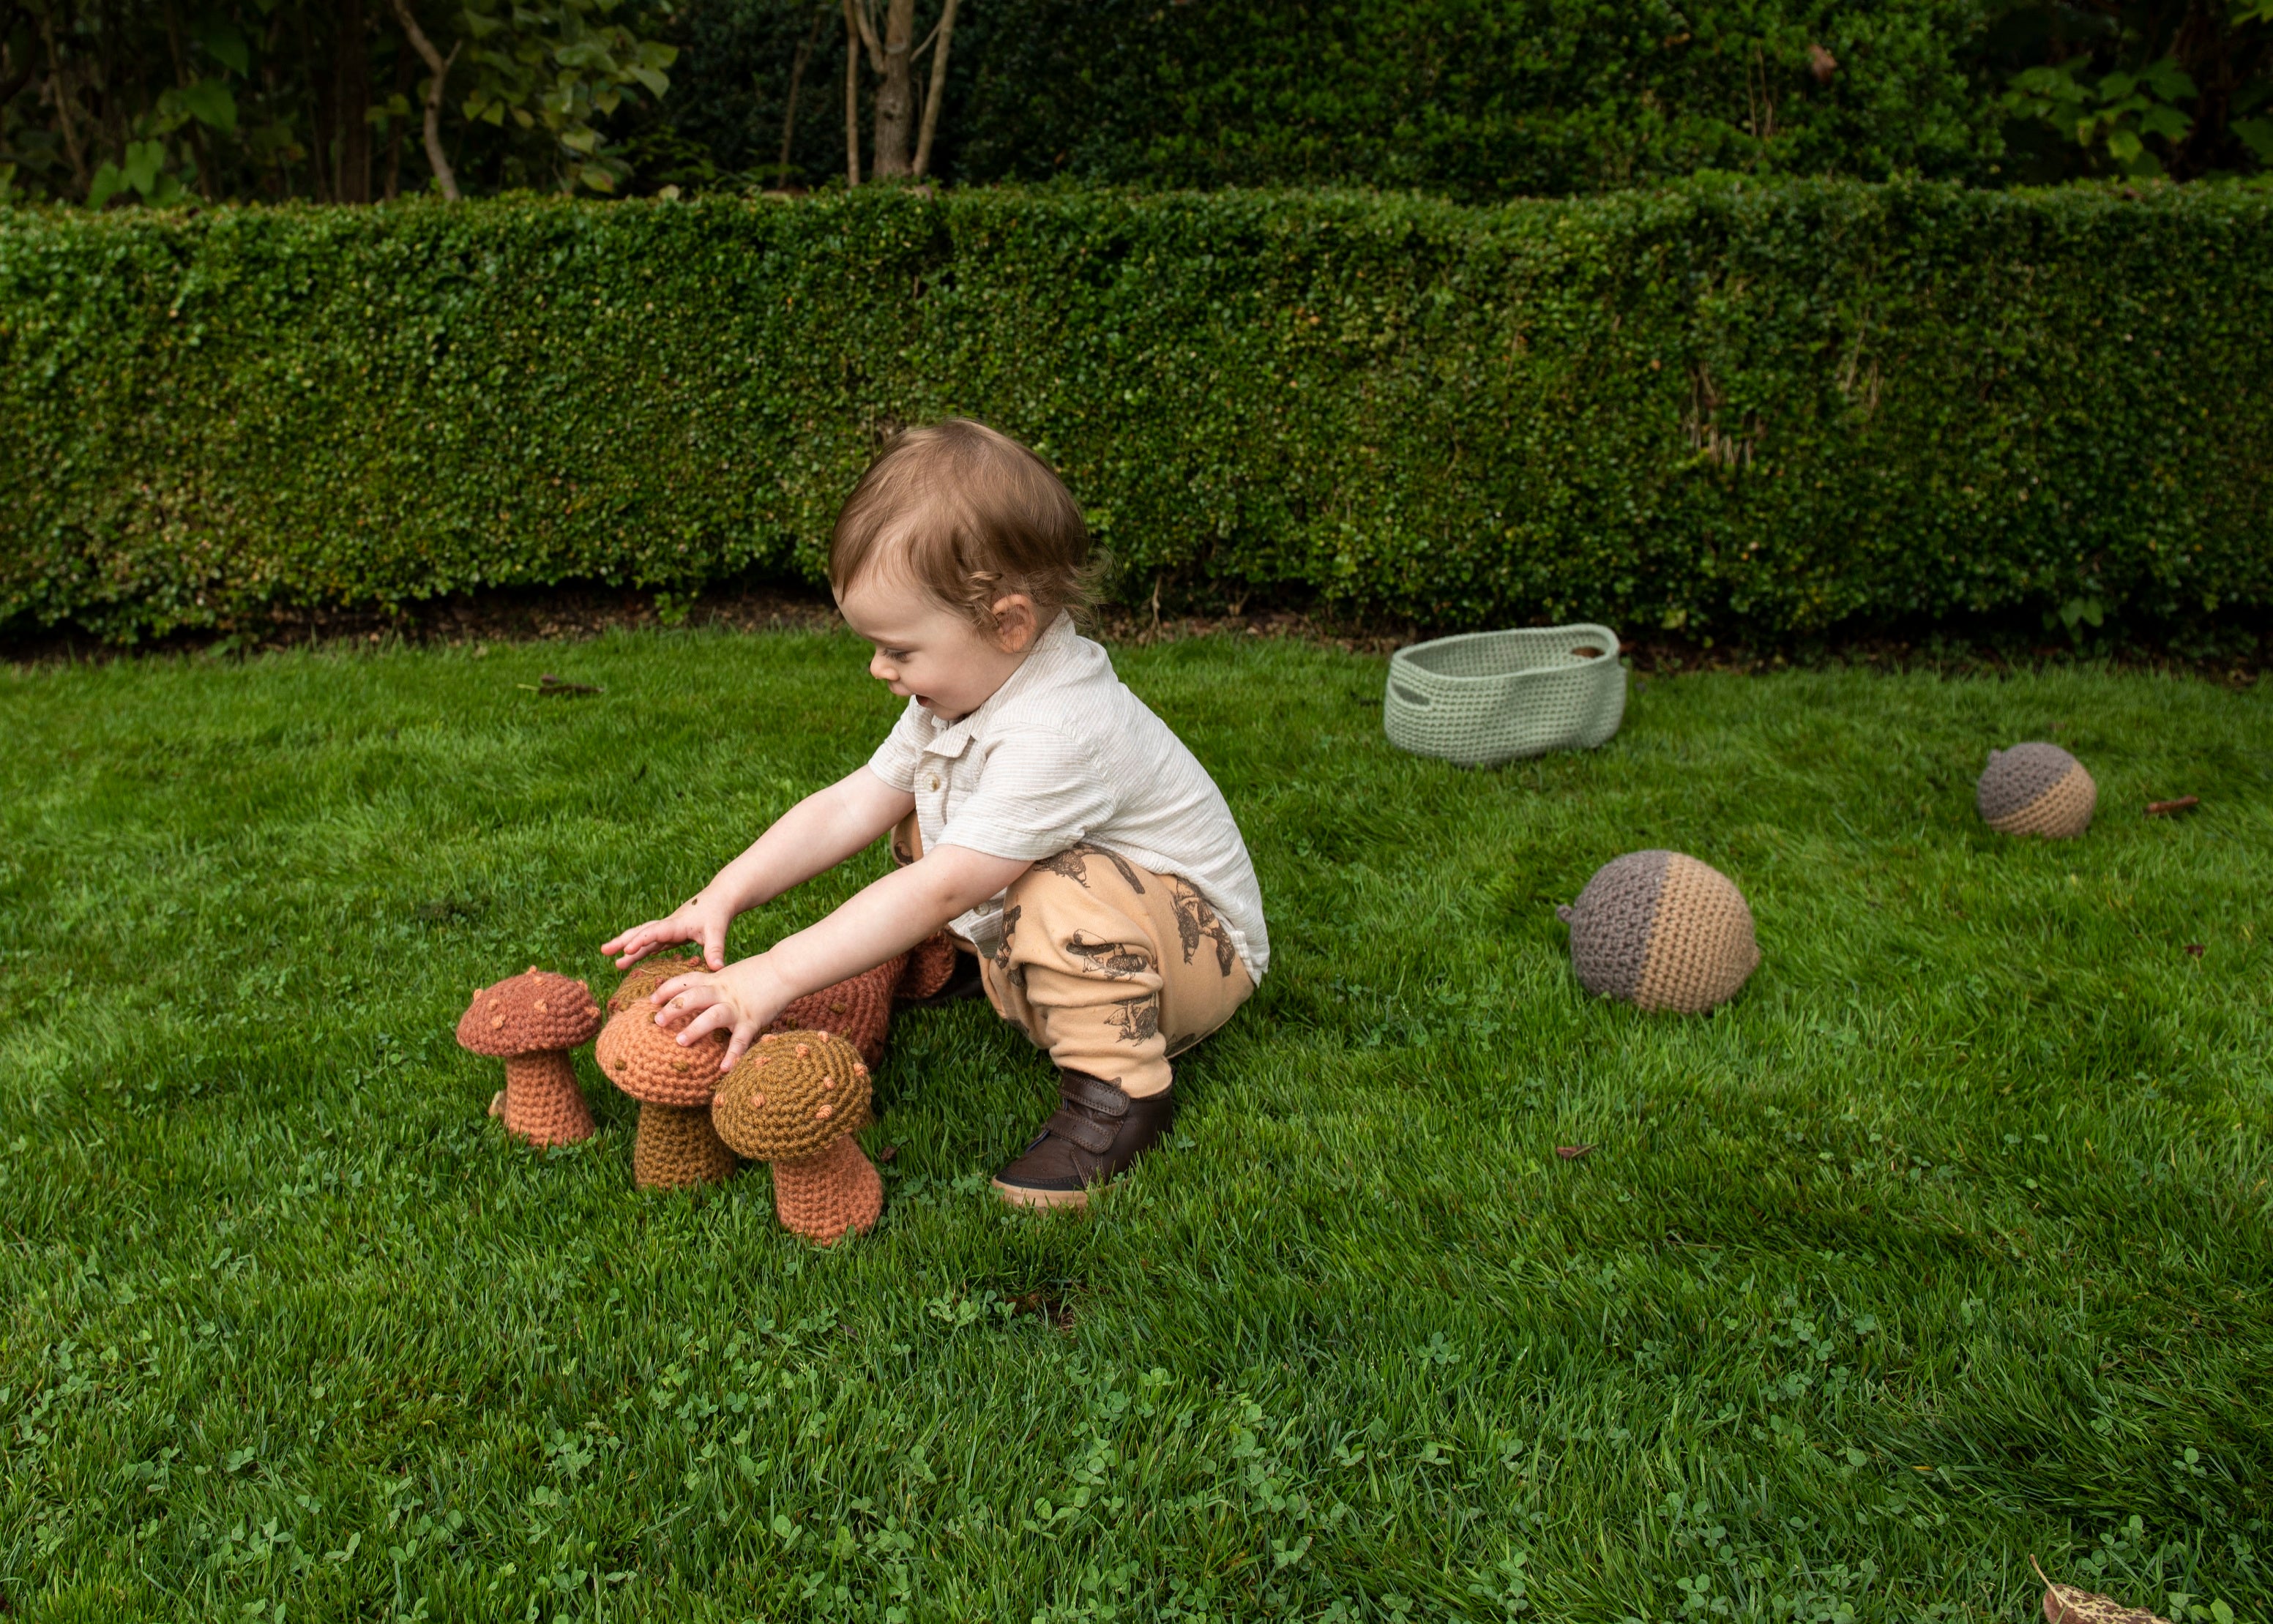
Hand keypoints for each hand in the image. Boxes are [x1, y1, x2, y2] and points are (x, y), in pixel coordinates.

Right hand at [601, 892, 737, 971]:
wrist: (720, 898)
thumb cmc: (718, 913)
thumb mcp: (718, 931)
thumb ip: (715, 949)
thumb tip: (718, 968)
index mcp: (676, 924)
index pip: (655, 932)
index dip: (641, 941)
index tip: (627, 950)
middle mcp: (668, 926)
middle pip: (641, 932)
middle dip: (622, 941)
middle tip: (604, 950)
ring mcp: (668, 929)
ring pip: (643, 937)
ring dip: (626, 945)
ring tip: (607, 954)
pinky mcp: (671, 934)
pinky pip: (652, 943)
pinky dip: (640, 949)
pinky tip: (631, 957)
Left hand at [649, 957, 789, 1071]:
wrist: (785, 969)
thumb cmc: (760, 972)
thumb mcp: (732, 974)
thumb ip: (717, 984)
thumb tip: (702, 994)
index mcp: (716, 980)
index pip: (686, 981)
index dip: (667, 989)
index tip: (652, 999)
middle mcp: (723, 992)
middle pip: (693, 996)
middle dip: (673, 1008)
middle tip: (657, 1021)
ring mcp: (737, 1007)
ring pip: (712, 1015)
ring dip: (695, 1028)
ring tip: (680, 1041)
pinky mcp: (753, 1020)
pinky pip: (741, 1039)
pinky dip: (733, 1055)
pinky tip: (724, 1069)